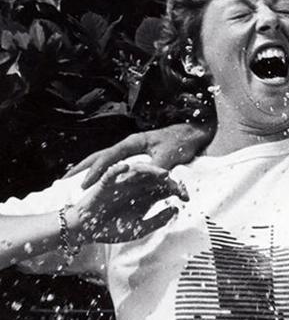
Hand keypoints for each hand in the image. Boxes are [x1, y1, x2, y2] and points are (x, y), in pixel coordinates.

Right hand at [64, 122, 213, 185]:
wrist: (192, 134)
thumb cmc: (181, 143)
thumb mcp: (171, 157)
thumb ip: (163, 171)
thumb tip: (161, 185)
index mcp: (133, 143)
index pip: (109, 157)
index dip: (97, 170)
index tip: (86, 183)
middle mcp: (128, 145)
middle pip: (99, 156)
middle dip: (82, 169)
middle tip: (64, 181)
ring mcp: (129, 150)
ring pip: (102, 159)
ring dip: (86, 170)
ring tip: (70, 181)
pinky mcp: (134, 156)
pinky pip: (112, 163)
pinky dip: (100, 170)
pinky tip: (91, 179)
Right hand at [70, 159, 187, 244]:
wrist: (88, 231)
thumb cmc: (112, 230)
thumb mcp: (140, 229)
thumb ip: (157, 220)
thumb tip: (175, 210)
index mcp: (145, 196)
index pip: (163, 189)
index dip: (175, 191)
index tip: (186, 197)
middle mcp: (135, 187)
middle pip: (153, 178)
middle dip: (166, 180)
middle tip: (177, 183)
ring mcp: (121, 183)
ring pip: (137, 172)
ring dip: (149, 171)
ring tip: (161, 173)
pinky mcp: (105, 183)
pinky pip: (111, 173)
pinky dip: (117, 169)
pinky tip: (126, 167)